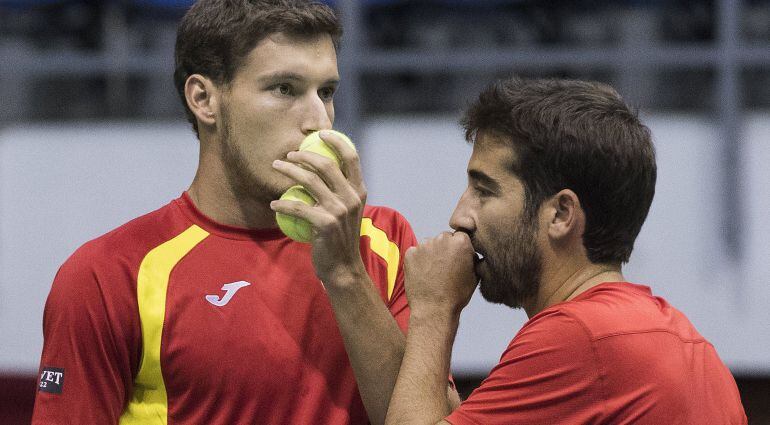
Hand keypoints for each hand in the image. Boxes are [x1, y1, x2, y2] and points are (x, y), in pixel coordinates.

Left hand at [270, 131, 367, 285]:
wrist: (343, 268)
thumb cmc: (340, 238)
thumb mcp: (347, 211)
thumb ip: (339, 191)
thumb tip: (320, 168)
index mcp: (359, 191)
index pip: (351, 156)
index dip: (336, 141)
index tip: (320, 133)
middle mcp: (351, 197)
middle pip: (325, 164)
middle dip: (304, 155)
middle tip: (288, 155)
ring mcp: (339, 210)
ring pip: (308, 181)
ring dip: (288, 171)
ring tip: (276, 167)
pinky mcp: (325, 223)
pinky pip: (297, 207)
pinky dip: (282, 204)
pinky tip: (274, 204)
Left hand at [403, 231, 477, 316]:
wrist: (434, 309)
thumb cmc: (456, 295)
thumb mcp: (475, 274)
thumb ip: (473, 257)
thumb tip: (471, 251)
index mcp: (461, 241)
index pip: (460, 236)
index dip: (459, 248)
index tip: (458, 259)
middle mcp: (442, 239)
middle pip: (444, 238)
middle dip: (445, 249)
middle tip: (445, 267)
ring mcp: (424, 245)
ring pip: (429, 244)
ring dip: (431, 254)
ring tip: (433, 273)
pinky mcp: (410, 253)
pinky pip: (415, 252)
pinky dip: (418, 261)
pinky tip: (423, 274)